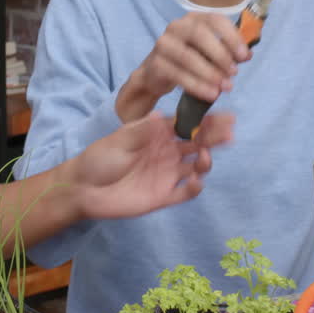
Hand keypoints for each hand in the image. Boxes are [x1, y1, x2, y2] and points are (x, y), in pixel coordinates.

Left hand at [69, 111, 234, 219]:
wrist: (84, 189)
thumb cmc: (100, 158)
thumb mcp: (118, 141)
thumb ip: (141, 132)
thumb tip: (160, 116)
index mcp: (158, 134)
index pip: (187, 125)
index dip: (207, 121)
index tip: (225, 116)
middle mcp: (167, 152)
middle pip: (197, 143)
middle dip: (214, 138)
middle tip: (229, 133)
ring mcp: (167, 174)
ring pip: (196, 167)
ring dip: (206, 161)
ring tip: (204, 156)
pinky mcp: (163, 196)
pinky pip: (185, 192)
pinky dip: (194, 187)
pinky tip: (196, 181)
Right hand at [117, 12, 250, 121]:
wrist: (157, 73)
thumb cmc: (189, 59)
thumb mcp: (209, 52)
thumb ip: (227, 51)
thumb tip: (247, 55)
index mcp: (194, 19)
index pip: (215, 19)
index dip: (231, 37)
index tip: (244, 56)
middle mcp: (177, 27)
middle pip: (199, 34)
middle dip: (220, 55)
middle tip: (234, 73)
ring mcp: (163, 44)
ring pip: (188, 57)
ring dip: (210, 73)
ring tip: (225, 87)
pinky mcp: (156, 63)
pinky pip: (178, 74)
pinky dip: (197, 86)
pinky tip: (211, 94)